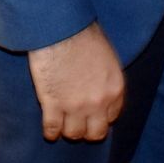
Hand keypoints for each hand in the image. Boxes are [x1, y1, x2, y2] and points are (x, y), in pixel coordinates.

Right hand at [26, 22, 124, 141]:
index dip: (101, 116)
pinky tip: (49, 128)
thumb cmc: (83, 34)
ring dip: (67, 130)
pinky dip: (50, 132)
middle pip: (96, 133)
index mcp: (114, 88)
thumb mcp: (106, 56)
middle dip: (87, 129)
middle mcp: (98, 103)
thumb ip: (105, 77)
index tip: (92, 114)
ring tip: (62, 124)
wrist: (60, 28)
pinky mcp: (53, 105)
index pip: (112, 117)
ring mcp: (75, 106)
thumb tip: (99, 86)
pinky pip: (52, 130)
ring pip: (74, 134)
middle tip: (78, 122)